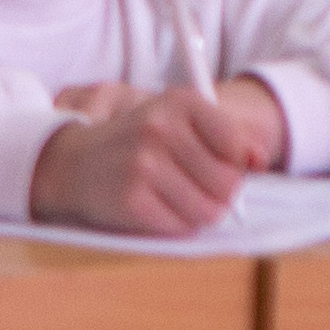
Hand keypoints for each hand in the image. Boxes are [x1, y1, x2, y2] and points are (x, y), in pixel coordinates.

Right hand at [25, 81, 275, 235]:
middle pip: (228, 184)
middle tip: (188, 185)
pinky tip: (153, 207)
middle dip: (216, 194)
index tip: (210, 163)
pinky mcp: (131, 198)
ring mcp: (143, 163)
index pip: (237, 148)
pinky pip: (181, 227)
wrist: (69, 162)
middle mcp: (160, 127)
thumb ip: (227, 137)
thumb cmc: (135, 142)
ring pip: (209, 211)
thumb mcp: (178, 123)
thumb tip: (260, 161)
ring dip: (196, 212)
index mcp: (179, 102)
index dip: (231, 165)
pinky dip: (173, 224)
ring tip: (171, 197)